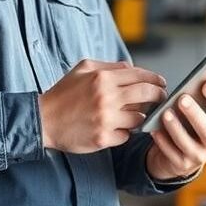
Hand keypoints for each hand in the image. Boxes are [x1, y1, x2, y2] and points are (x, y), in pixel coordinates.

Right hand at [38, 59, 166, 153]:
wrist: (43, 120)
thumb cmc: (64, 93)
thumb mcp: (83, 68)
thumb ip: (110, 66)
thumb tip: (132, 68)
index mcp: (103, 78)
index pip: (141, 76)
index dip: (156, 79)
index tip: (162, 84)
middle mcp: (107, 97)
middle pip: (148, 95)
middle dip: (159, 96)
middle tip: (162, 99)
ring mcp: (106, 119)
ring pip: (139, 118)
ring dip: (140, 117)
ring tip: (134, 115)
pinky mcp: (103, 138)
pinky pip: (126, 135)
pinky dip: (124, 132)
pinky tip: (116, 128)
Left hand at [146, 70, 205, 180]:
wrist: (180, 155)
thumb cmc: (193, 122)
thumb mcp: (204, 108)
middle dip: (198, 112)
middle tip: (184, 97)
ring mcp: (201, 154)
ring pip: (189, 142)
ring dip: (177, 127)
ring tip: (166, 113)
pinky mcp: (183, 164)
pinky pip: (172, 153)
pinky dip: (163, 141)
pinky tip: (155, 130)